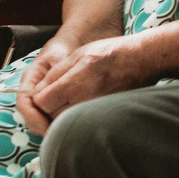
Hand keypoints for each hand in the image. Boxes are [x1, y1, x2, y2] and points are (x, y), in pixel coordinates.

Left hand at [17, 33, 149, 134]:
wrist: (141, 60)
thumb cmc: (110, 53)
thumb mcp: (78, 55)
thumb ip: (54, 74)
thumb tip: (37, 91)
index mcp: (73, 84)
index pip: (40, 103)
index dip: (38, 97)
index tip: (44, 91)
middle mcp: (82, 102)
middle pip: (50, 117)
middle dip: (48, 108)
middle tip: (56, 96)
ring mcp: (93, 112)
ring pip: (64, 123)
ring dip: (60, 115)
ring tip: (69, 100)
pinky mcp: (102, 117)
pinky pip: (80, 124)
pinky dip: (76, 118)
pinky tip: (81, 105)